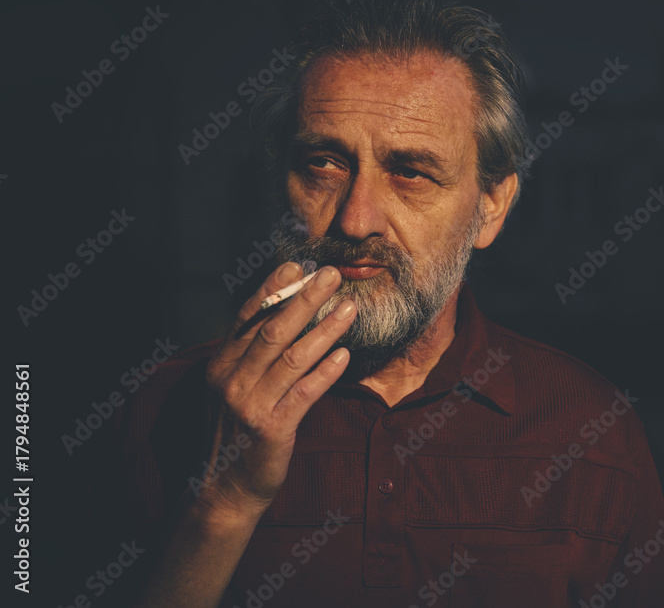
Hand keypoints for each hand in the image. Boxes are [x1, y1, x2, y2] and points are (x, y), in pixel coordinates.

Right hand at [200, 262, 356, 515]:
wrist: (225, 490)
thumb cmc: (237, 434)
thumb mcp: (234, 389)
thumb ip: (251, 357)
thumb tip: (283, 317)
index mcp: (221, 365)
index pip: (248, 318)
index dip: (274, 290)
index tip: (297, 265)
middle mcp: (232, 380)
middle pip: (273, 330)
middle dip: (305, 299)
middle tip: (332, 274)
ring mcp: (251, 404)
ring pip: (293, 357)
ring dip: (324, 329)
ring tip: (349, 309)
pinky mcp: (273, 428)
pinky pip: (304, 392)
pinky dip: (325, 372)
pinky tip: (345, 354)